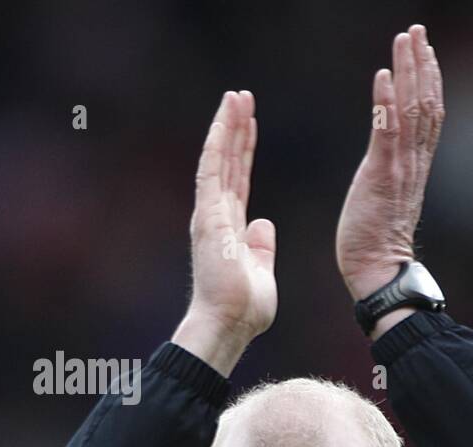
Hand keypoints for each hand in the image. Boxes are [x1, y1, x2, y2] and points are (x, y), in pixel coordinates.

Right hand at [173, 90, 276, 375]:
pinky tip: (225, 118)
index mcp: (230, 227)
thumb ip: (262, 247)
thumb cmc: (245, 308)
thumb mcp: (262, 271)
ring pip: (218, 158)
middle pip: (227, 162)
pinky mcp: (208, 215)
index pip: (238, 179)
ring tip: (236, 96)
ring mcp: (210, 213)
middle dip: (235, 128)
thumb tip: (263, 223)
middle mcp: (216, 215)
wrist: (230, 324)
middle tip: (242, 97)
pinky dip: (218, 142)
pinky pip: (212, 169)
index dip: (244, 150)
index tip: (250, 124)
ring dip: (227, 126)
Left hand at [336, 24, 443, 311]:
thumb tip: (389, 162)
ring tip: (405, 39)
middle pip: (425, 104)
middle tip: (418, 31)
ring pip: (411, 112)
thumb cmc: (376, 245)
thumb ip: (391, 174)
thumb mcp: (386, 198)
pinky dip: (386, 104)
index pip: (428, 116)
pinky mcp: (381, 177)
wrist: (379, 273)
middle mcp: (413, 163)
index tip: (426, 50)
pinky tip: (383, 76)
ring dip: (408, 72)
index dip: (430, 81)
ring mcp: (400, 169)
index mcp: (414, 167)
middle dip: (423, 64)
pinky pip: (386, 134)